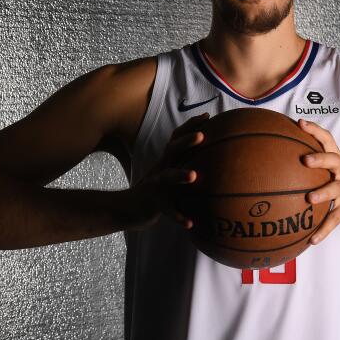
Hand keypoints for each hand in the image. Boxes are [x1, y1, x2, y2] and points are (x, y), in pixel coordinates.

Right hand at [130, 112, 207, 229]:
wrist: (129, 208)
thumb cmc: (156, 189)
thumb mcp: (168, 171)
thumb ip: (183, 161)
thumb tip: (210, 154)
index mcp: (167, 160)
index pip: (177, 138)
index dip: (191, 126)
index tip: (207, 116)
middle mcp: (161, 168)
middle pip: (172, 150)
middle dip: (186, 141)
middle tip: (202, 136)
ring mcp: (157, 186)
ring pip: (167, 178)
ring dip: (180, 176)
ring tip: (194, 176)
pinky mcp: (155, 204)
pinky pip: (168, 211)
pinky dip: (178, 216)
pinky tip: (190, 223)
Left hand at [298, 119, 339, 243]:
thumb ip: (327, 165)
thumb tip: (299, 162)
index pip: (328, 140)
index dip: (314, 130)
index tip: (300, 123)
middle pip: (332, 160)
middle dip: (319, 159)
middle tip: (305, 160)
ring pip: (334, 190)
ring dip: (322, 194)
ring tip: (309, 199)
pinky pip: (335, 219)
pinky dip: (323, 230)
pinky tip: (312, 240)